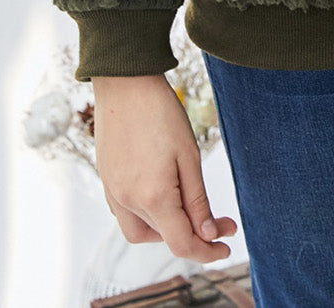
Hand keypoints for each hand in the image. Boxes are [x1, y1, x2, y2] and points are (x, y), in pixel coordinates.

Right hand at [92, 74, 237, 262]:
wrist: (124, 82)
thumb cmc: (160, 113)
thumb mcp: (188, 155)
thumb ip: (197, 200)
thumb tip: (209, 234)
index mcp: (153, 197)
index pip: (182, 243)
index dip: (207, 252)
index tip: (227, 248)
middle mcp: (127, 201)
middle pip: (162, 239)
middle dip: (190, 237)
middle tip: (216, 222)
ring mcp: (113, 192)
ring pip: (140, 231)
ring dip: (165, 230)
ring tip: (187, 209)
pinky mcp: (106, 180)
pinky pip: (125, 213)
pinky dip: (146, 215)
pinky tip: (161, 196)